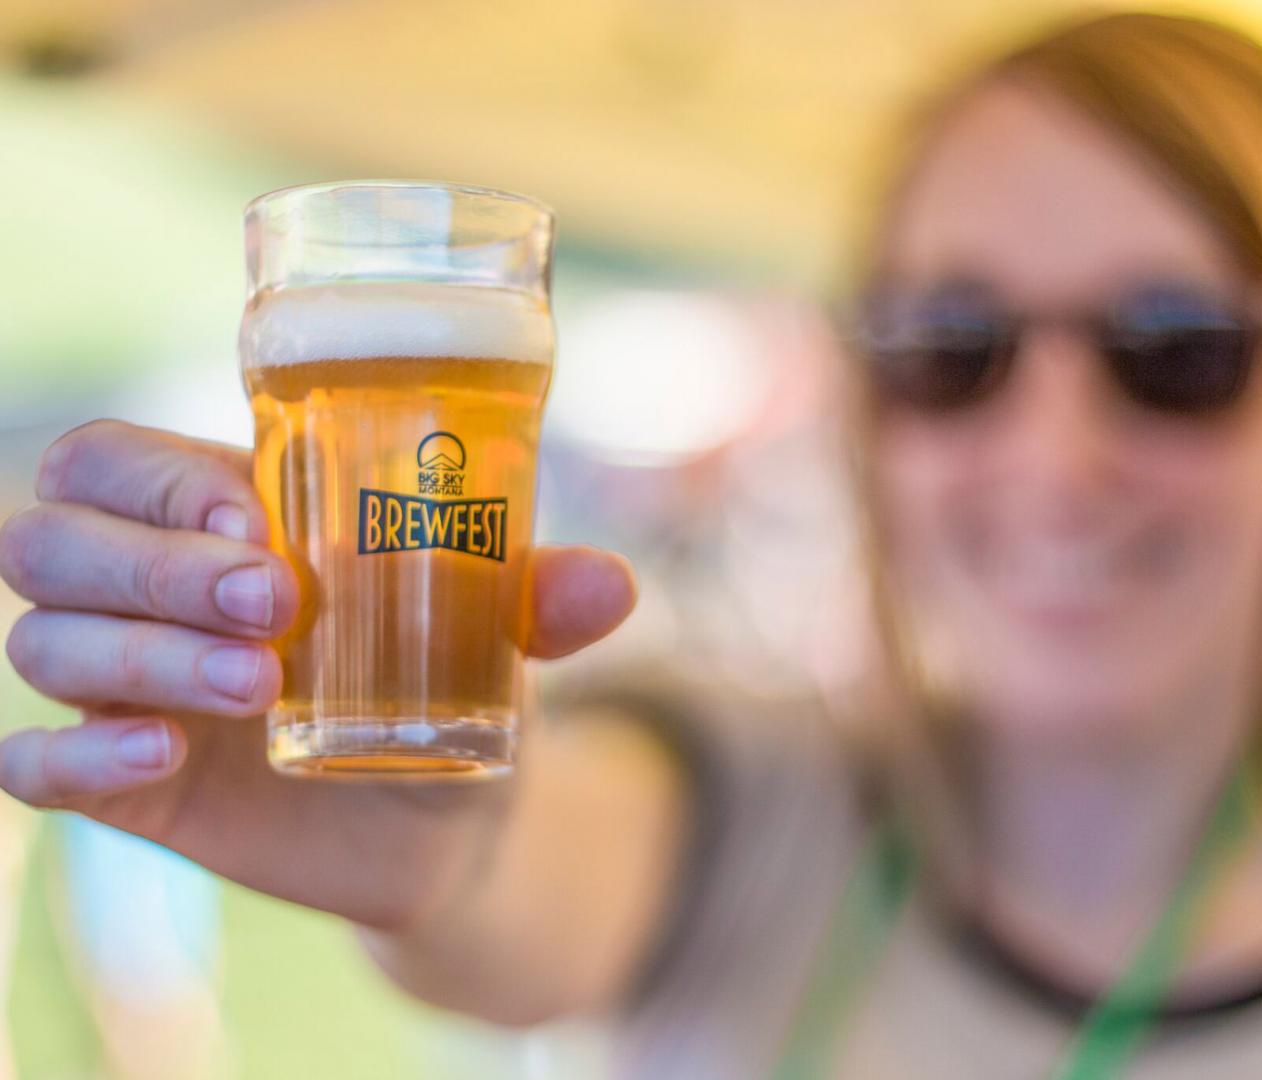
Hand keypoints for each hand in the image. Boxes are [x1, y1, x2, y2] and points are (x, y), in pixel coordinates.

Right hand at [0, 420, 636, 930]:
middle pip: (52, 539)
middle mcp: (155, 593)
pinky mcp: (135, 785)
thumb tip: (612, 586)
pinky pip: (33, 765)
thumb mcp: (495, 627)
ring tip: (261, 683)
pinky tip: (157, 757)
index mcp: (223, 522)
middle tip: (275, 602)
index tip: (252, 515)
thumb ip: (541, 595)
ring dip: (140, 655)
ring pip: (46, 641)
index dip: (154, 478)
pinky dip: (73, 758)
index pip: (112, 462)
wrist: (454, 811)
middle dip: (151, 563)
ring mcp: (132, 688)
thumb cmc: (455, 678)